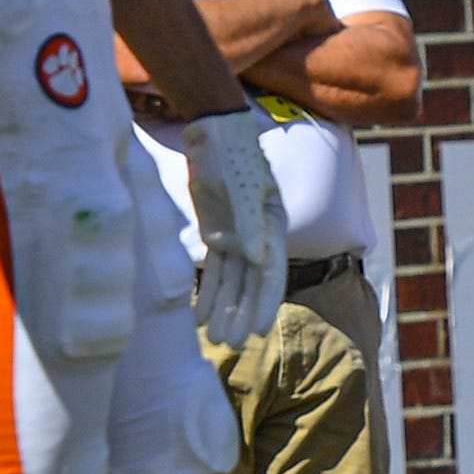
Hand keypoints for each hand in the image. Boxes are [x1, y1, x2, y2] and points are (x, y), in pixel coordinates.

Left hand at [183, 108, 286, 346]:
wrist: (211, 129)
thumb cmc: (233, 154)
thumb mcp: (242, 188)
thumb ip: (249, 225)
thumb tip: (257, 260)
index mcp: (273, 226)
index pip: (272, 272)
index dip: (266, 303)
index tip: (259, 331)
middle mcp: (258, 236)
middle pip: (251, 284)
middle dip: (242, 314)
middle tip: (232, 344)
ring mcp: (237, 236)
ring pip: (232, 281)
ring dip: (225, 309)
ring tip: (216, 339)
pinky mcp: (216, 232)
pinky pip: (214, 270)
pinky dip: (208, 292)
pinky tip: (200, 316)